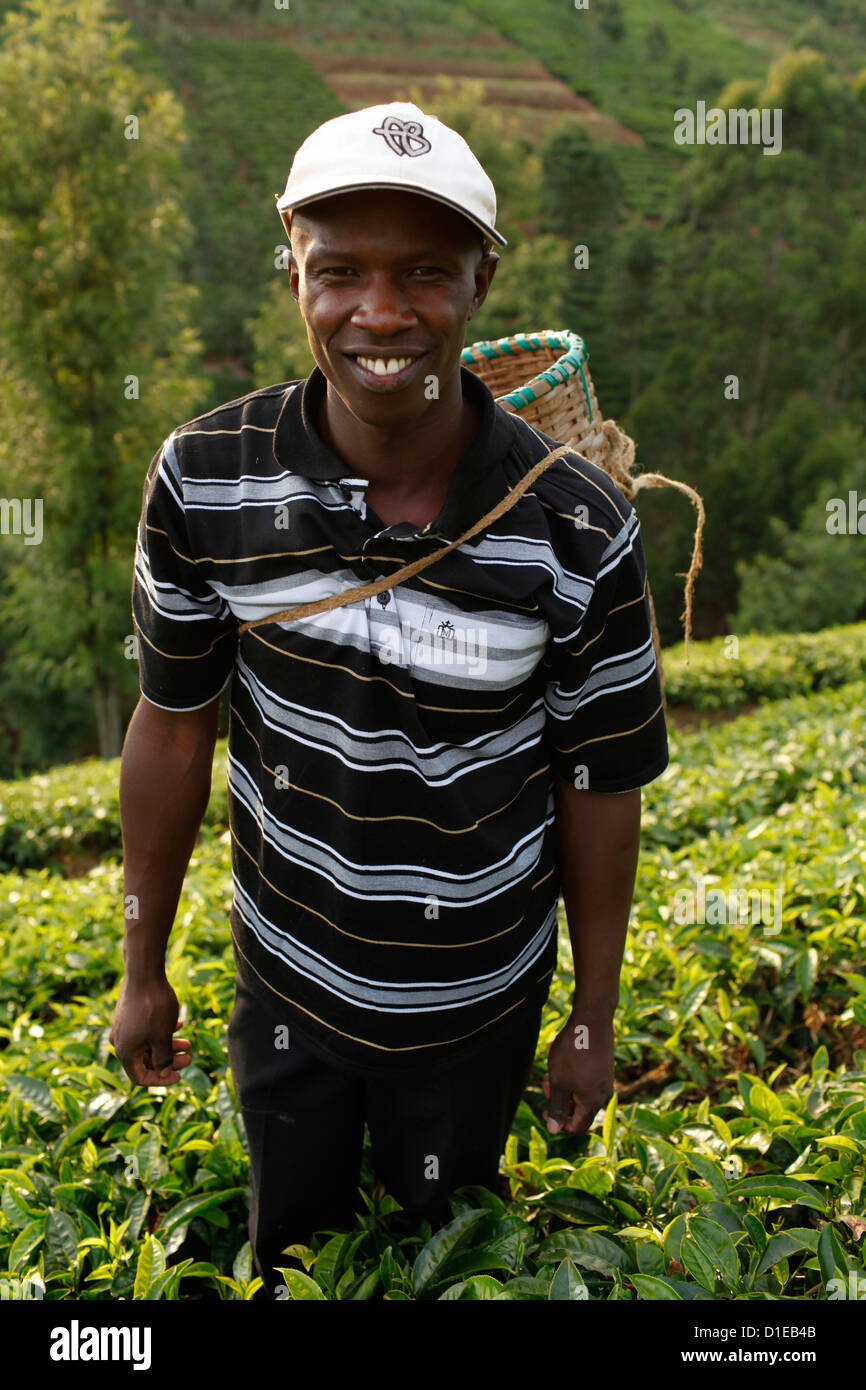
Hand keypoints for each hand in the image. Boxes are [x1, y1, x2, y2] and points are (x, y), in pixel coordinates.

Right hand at [110, 974, 191, 1086]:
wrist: (144, 973)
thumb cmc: (154, 1008)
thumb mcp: (163, 1038)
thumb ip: (163, 1060)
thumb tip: (163, 1074)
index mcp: (125, 1052)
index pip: (140, 1077)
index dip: (160, 1080)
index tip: (179, 1076)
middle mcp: (120, 1041)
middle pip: (145, 1060)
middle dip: (169, 1061)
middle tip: (190, 1057)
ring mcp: (124, 1027)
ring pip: (148, 1044)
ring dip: (168, 1046)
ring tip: (189, 1043)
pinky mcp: (129, 1014)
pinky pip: (146, 1030)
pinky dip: (162, 1031)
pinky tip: (178, 1025)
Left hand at [542, 1012, 614, 1135]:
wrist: (592, 1020)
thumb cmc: (573, 1052)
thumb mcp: (559, 1082)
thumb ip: (557, 1108)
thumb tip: (553, 1131)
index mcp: (593, 1103)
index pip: (577, 1127)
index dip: (559, 1123)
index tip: (545, 1109)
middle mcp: (604, 1095)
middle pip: (579, 1111)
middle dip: (560, 1102)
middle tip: (547, 1084)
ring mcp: (606, 1081)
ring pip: (582, 1095)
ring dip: (566, 1089)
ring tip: (553, 1073)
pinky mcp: (605, 1069)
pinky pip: (588, 1083)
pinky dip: (574, 1080)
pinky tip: (564, 1066)